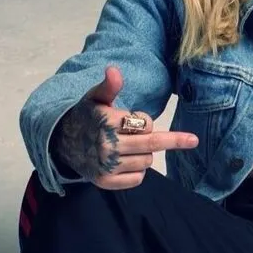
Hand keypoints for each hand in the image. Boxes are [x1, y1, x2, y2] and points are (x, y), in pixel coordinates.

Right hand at [52, 66, 198, 189]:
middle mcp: (106, 145)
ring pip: (147, 161)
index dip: (145, 121)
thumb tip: (114, 70)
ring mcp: (106, 166)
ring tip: (128, 147)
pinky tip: (124, 163)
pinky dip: (137, 171)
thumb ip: (109, 85)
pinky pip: (138, 178)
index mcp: (107, 122)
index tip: (136, 120)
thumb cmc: (87, 117)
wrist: (61, 144)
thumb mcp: (96, 98)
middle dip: (170, 140)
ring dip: (145, 154)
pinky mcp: (106, 182)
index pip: (147, 123)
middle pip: (152, 144)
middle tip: (191, 140)